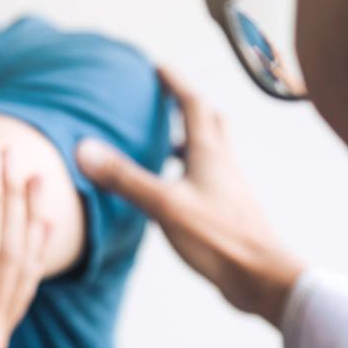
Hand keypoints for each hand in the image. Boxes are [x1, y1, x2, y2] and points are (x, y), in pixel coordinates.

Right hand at [74, 67, 304, 324]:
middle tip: (166, 99)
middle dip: (188, 106)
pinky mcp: (227, 211)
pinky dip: (190, 171)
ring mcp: (228, 188)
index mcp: (210, 154)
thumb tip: (86, 149)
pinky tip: (173, 189)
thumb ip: (125, 178)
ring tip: (164, 142)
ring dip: (190, 139)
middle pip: (211, 122)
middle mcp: (223, 165)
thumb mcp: (164, 205)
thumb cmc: (219, 239)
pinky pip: (208, 178)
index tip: (158, 68)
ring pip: (211, 151)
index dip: (175, 84)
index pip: (193, 105)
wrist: (261, 279)